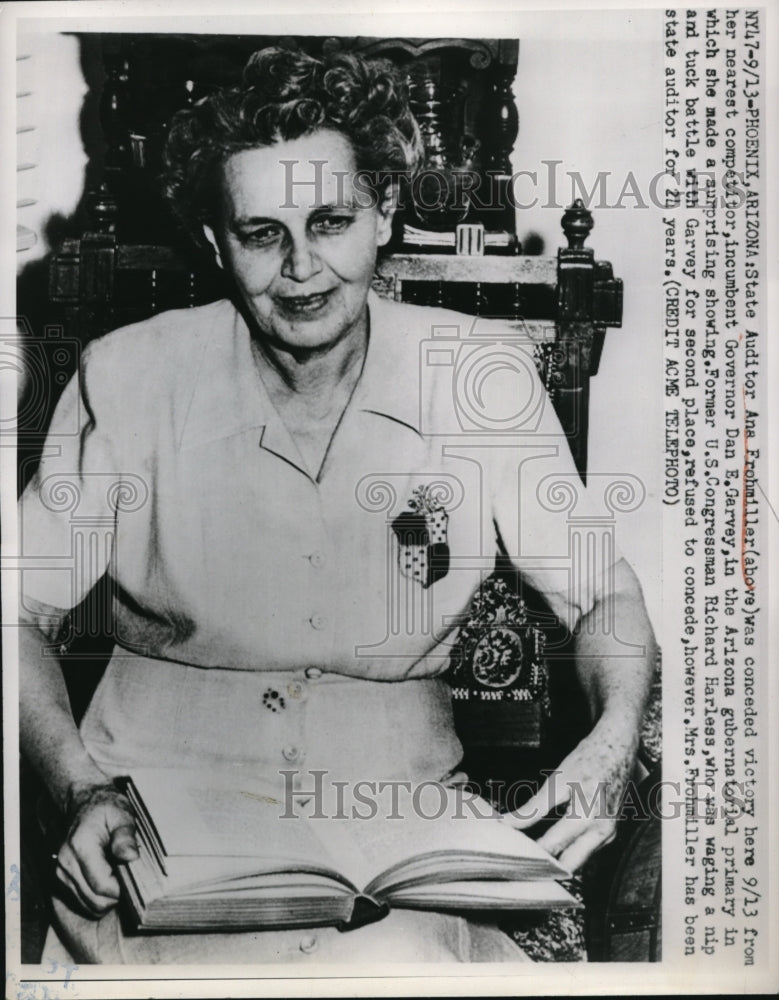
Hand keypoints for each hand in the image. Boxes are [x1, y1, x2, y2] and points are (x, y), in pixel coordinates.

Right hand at [55, 782, 138, 917]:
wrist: (85, 803)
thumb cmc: (106, 808)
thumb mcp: (122, 815)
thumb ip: (126, 836)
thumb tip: (131, 856)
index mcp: (81, 848)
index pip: (102, 886)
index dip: (121, 889)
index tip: (133, 878)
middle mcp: (66, 864)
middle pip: (94, 901)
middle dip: (115, 896)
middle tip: (127, 877)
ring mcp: (60, 873)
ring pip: (87, 905)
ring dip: (105, 898)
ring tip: (116, 876)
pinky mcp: (60, 879)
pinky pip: (82, 901)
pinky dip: (96, 897)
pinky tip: (106, 879)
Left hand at [502, 718, 638, 871]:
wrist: (617, 747)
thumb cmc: (589, 759)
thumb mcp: (556, 782)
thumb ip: (533, 808)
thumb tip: (509, 822)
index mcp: (586, 817)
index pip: (552, 847)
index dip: (530, 855)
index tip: (513, 856)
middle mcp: (602, 832)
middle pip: (569, 866)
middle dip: (545, 869)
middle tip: (522, 864)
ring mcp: (609, 834)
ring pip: (579, 860)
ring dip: (558, 860)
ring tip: (532, 854)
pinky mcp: (610, 832)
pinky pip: (587, 850)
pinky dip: (570, 850)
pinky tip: (552, 844)